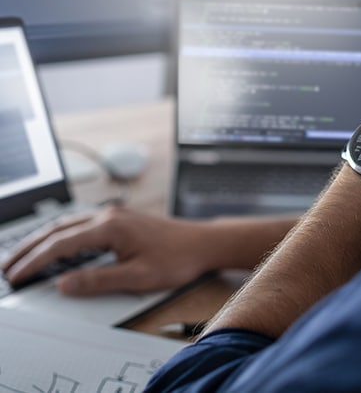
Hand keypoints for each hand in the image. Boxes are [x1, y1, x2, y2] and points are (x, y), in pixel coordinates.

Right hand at [0, 206, 212, 294]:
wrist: (203, 242)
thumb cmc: (177, 258)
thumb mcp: (137, 277)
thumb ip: (98, 280)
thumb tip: (65, 284)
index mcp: (110, 227)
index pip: (61, 244)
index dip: (35, 261)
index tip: (16, 274)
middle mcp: (110, 216)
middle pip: (59, 229)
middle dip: (31, 246)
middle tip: (8, 265)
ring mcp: (116, 215)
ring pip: (70, 224)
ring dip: (45, 239)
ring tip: (25, 255)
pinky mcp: (121, 219)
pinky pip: (83, 224)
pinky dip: (63, 235)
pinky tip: (58, 245)